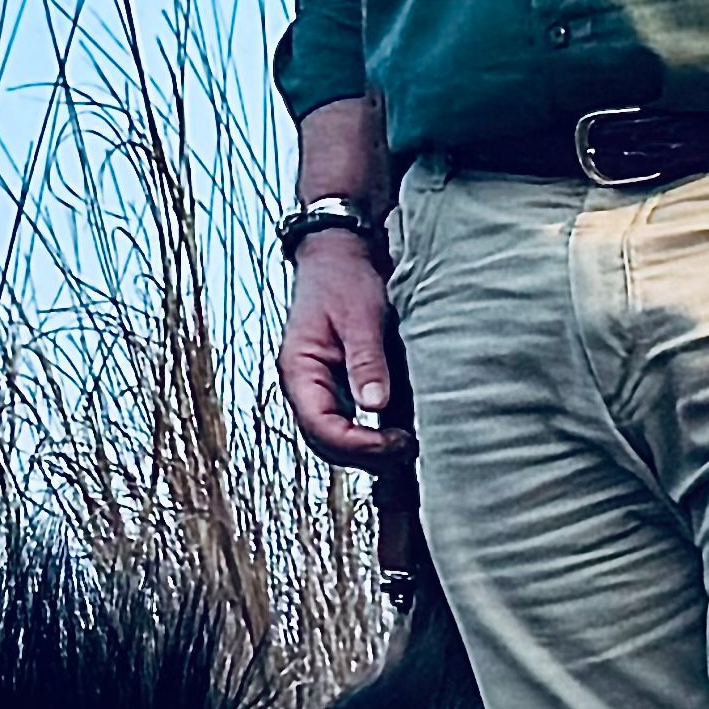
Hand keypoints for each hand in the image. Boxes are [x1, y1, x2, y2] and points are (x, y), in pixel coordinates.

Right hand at [276, 232, 415, 465]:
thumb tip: (374, 406)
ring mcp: (319, 388)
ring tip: (408, 446)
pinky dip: (370, 435)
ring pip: (336, 438)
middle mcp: (304, 386)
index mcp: (299, 370)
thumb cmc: (345, 278)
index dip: (358, 444)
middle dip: (365, 454)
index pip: (321, 427)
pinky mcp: (337, 386)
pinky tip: (399, 434)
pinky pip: (348, 423)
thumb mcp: (360, 315)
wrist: (339, 254)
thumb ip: (365, 360)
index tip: (396, 443)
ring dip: (368, 450)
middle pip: (326, 442)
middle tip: (409, 448)